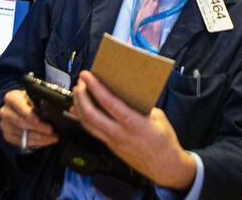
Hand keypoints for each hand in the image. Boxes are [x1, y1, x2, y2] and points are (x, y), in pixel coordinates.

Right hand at [0, 89, 57, 149]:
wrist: (24, 108)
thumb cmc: (33, 100)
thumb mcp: (37, 95)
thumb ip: (42, 99)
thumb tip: (55, 106)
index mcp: (11, 97)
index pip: (17, 104)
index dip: (28, 113)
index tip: (38, 120)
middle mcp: (5, 111)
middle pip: (20, 122)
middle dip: (37, 127)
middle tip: (51, 130)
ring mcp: (5, 124)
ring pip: (21, 133)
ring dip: (39, 137)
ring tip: (53, 137)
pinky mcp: (8, 135)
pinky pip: (21, 142)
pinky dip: (35, 142)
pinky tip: (46, 141)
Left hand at [71, 71, 195, 189]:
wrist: (164, 166)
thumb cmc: (164, 140)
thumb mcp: (158, 117)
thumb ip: (142, 106)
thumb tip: (128, 93)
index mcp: (134, 123)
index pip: (109, 103)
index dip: (96, 88)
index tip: (87, 76)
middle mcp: (119, 133)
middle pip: (91, 114)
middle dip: (81, 96)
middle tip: (79, 82)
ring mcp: (112, 141)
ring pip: (87, 123)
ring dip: (79, 106)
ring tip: (77, 92)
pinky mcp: (110, 146)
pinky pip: (91, 130)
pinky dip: (82, 118)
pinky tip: (79, 110)